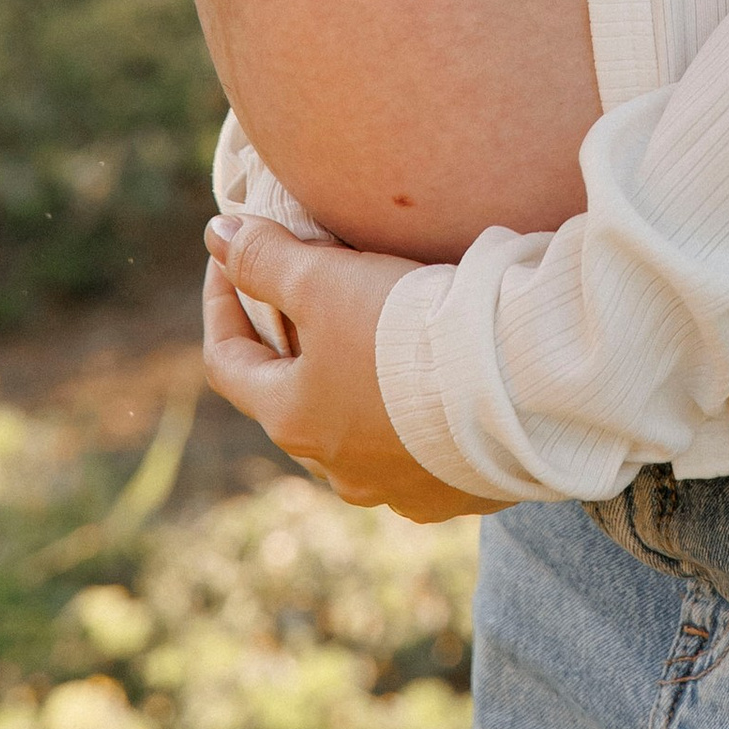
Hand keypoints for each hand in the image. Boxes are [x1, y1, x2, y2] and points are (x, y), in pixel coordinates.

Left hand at [202, 215, 500, 522]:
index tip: (232, 257)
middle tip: (310, 288)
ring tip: (378, 336)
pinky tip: (434, 384)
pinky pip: (415, 452)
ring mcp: (392, 488)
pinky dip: (410, 416)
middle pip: (291, 398)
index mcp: (292, 419)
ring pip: (352, 431)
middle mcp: (333, 468)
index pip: (228, 360)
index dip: (222, 302)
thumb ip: (265, 259)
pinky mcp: (448, 492)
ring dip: (352, 386)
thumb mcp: (325, 280)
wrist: (510, 386)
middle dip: (293, 343)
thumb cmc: (404, 332)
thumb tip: (217, 236)